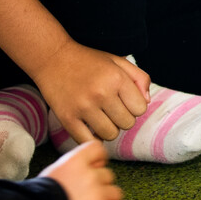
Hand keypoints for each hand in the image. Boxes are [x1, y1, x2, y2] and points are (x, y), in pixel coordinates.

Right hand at [31, 38, 150, 142]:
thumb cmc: (89, 61)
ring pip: (111, 135)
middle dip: (122, 117)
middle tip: (111, 107)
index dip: (134, 105)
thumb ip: (139, 78)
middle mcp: (101, 93)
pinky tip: (90, 127)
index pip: (141, 108)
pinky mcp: (67, 119)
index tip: (124, 100)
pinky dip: (93, 138)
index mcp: (116, 78)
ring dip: (108, 128)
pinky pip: (89, 141)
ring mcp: (83, 107)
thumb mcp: (118, 61)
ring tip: (100, 115)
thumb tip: (147, 102)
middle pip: (127, 124)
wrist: (53, 58)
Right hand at [40, 141, 128, 199]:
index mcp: (74, 163)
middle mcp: (88, 176)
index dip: (97, 159)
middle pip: (107, 174)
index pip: (96, 148)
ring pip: (115, 191)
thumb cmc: (42, 199)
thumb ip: (74, 166)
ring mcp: (98, 196)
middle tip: (84, 196)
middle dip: (99, 185)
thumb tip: (96, 163)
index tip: (94, 168)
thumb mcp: (54, 174)